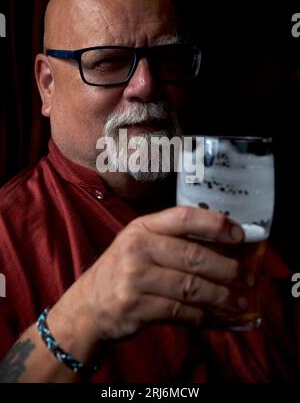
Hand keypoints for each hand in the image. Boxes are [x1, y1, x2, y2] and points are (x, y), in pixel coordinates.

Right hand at [52, 206, 244, 346]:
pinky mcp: (135, 307)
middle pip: (193, 256)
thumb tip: (223, 247)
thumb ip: (173, 240)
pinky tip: (214, 317)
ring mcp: (134, 278)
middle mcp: (137, 248)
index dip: (215, 224)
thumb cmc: (123, 271)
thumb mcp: (139, 244)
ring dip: (220, 297)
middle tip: (247, 277)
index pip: (183, 217)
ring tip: (238, 302)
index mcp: (142, 228)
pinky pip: (180, 311)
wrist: (88, 305)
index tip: (239, 234)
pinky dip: (202, 316)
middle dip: (227, 268)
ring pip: (190, 286)